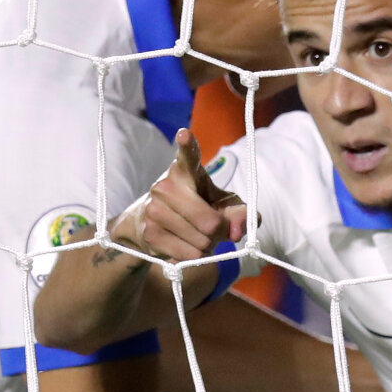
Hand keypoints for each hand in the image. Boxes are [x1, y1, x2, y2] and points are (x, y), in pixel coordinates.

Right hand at [112, 128, 251, 260]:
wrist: (151, 225)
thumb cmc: (197, 208)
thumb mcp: (224, 206)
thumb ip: (241, 214)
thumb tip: (236, 231)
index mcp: (186, 170)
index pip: (188, 156)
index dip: (187, 146)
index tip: (185, 134)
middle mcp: (166, 185)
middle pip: (211, 222)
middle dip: (220, 232)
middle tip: (215, 229)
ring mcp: (154, 209)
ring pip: (202, 241)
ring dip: (208, 245)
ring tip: (197, 234)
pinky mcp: (149, 232)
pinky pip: (189, 255)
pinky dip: (196, 256)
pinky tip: (186, 244)